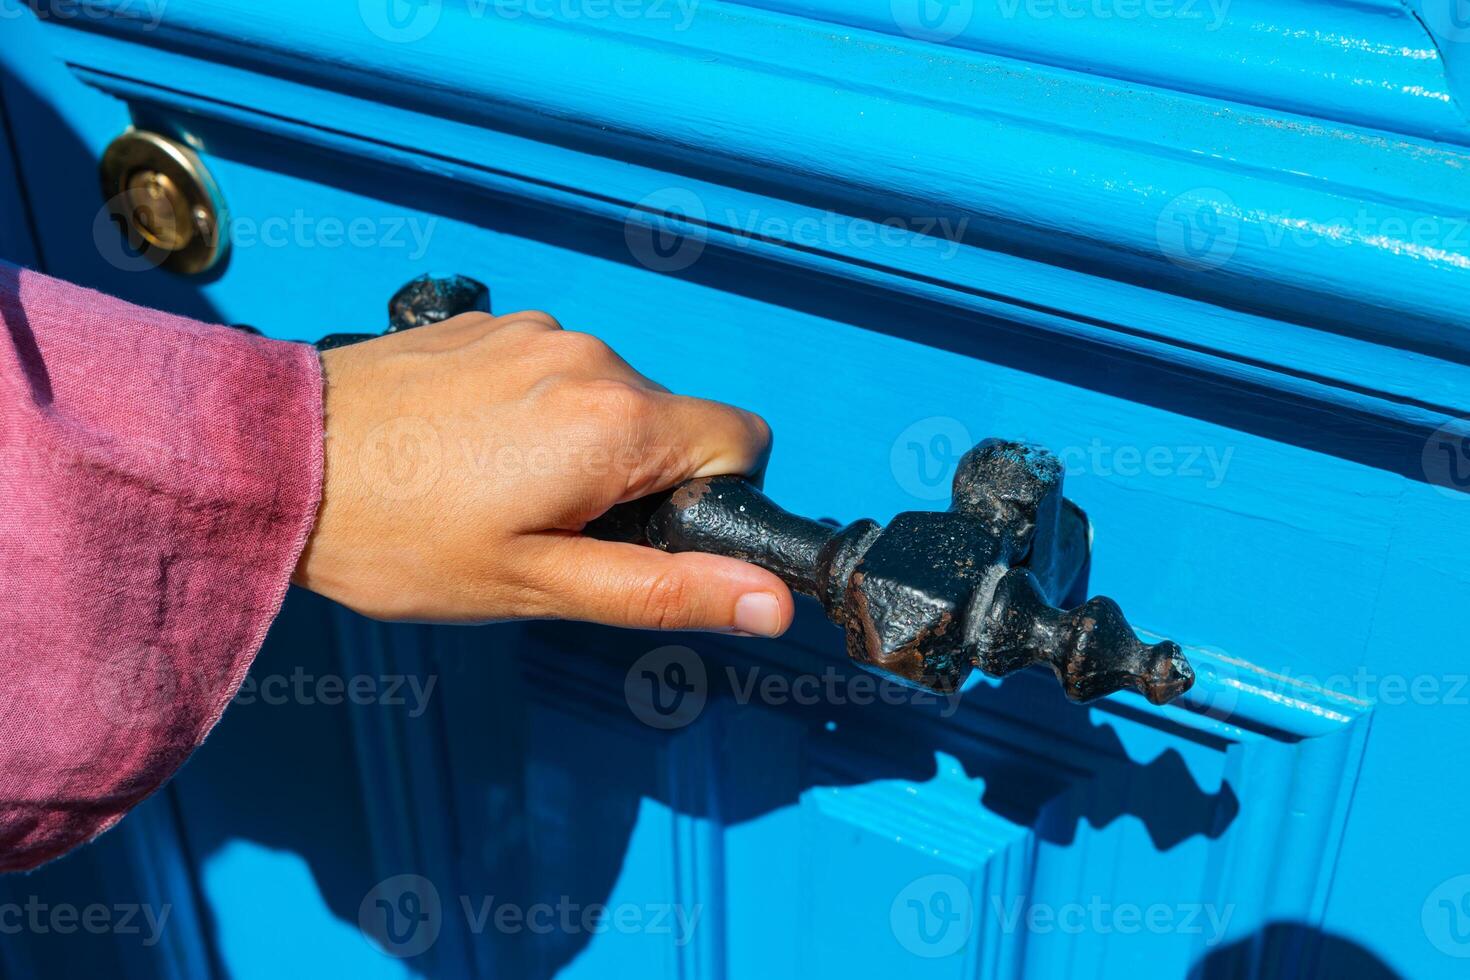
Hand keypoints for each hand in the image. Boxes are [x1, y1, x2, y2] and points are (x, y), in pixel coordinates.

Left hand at [291, 310, 794, 636]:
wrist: (271, 462)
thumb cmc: (397, 537)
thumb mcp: (538, 586)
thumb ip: (666, 592)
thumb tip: (773, 603)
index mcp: (616, 421)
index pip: (742, 442)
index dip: (710, 500)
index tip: (639, 537)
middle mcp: (588, 355)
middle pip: (670, 424)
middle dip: (636, 482)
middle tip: (546, 531)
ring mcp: (533, 330)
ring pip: (609, 398)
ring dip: (581, 446)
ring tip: (492, 491)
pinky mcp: (488, 323)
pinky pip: (552, 371)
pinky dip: (533, 412)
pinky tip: (464, 450)